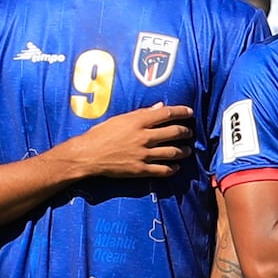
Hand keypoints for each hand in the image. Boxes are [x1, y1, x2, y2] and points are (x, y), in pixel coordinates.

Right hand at [56, 100, 196, 186]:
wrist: (88, 155)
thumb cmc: (101, 134)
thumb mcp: (120, 119)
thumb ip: (142, 113)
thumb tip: (160, 107)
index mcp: (138, 122)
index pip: (167, 114)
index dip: (181, 112)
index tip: (190, 112)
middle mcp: (144, 137)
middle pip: (173, 132)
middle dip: (185, 132)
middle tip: (189, 132)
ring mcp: (143, 154)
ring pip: (172, 152)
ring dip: (183, 151)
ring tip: (187, 150)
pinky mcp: (140, 169)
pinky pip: (162, 170)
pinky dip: (172, 169)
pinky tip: (175, 168)